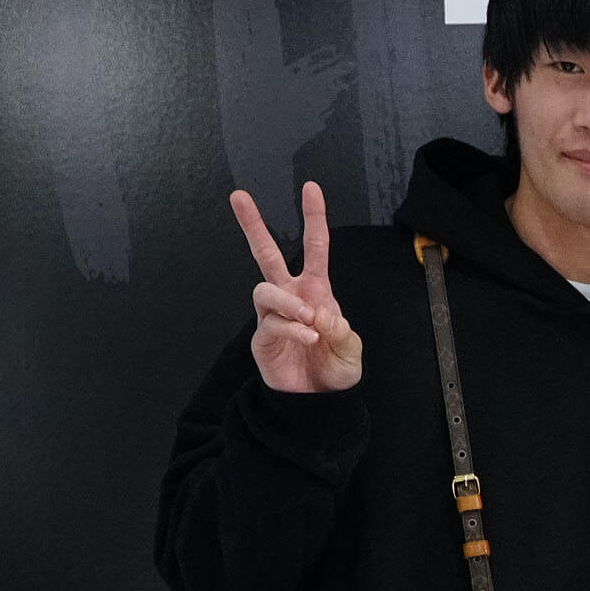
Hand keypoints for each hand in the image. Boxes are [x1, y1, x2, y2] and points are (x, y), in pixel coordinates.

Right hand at [231, 182, 361, 393]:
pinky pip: (270, 324)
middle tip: (239, 196)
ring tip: (307, 319)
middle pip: (266, 254)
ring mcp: (273, 316)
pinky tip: (308, 339)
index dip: (314, 218)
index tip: (311, 188)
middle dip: (253, 225)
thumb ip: (342, 331)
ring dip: (287, 302)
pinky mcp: (262, 338)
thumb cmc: (334, 371)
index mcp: (316, 291)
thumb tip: (320, 315)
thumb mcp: (351, 350)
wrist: (318, 402)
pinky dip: (291, 330)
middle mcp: (291, 297)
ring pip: (265, 289)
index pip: (315, 248)